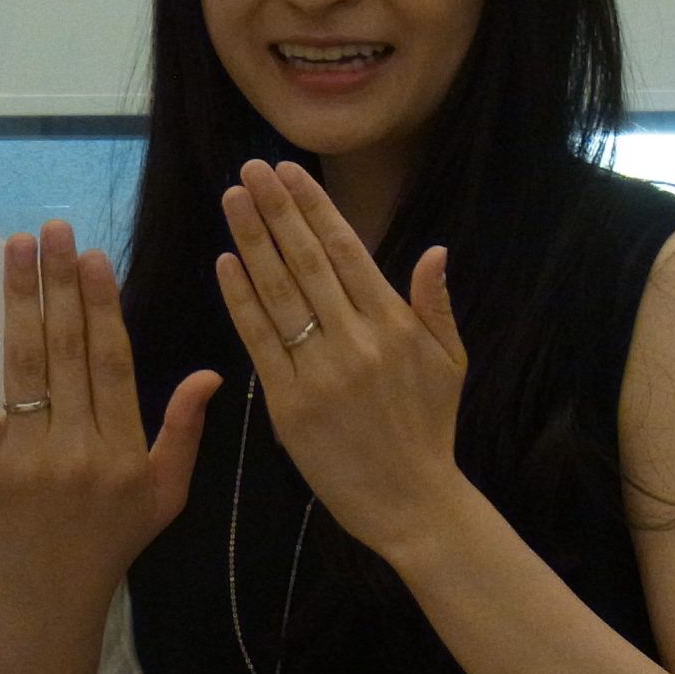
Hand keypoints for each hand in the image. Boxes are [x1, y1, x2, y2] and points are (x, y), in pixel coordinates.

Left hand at [0, 222, 220, 643]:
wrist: (42, 612)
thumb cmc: (105, 549)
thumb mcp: (163, 497)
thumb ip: (183, 433)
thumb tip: (211, 372)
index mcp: (125, 450)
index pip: (114, 360)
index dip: (103, 303)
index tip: (93, 254)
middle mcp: (80, 448)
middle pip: (69, 349)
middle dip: (60, 282)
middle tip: (52, 226)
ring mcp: (27, 457)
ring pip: (26, 363)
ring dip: (19, 298)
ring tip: (16, 245)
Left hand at [216, 160, 470, 561]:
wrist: (412, 503)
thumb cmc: (429, 429)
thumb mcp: (449, 363)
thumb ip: (435, 306)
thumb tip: (435, 251)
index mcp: (395, 326)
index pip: (347, 251)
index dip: (314, 209)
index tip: (289, 173)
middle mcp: (357, 342)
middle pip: (308, 262)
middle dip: (276, 211)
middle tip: (249, 171)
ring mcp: (321, 373)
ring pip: (279, 294)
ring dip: (252, 242)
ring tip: (233, 200)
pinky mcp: (290, 405)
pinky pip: (260, 342)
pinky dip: (240, 300)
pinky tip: (225, 264)